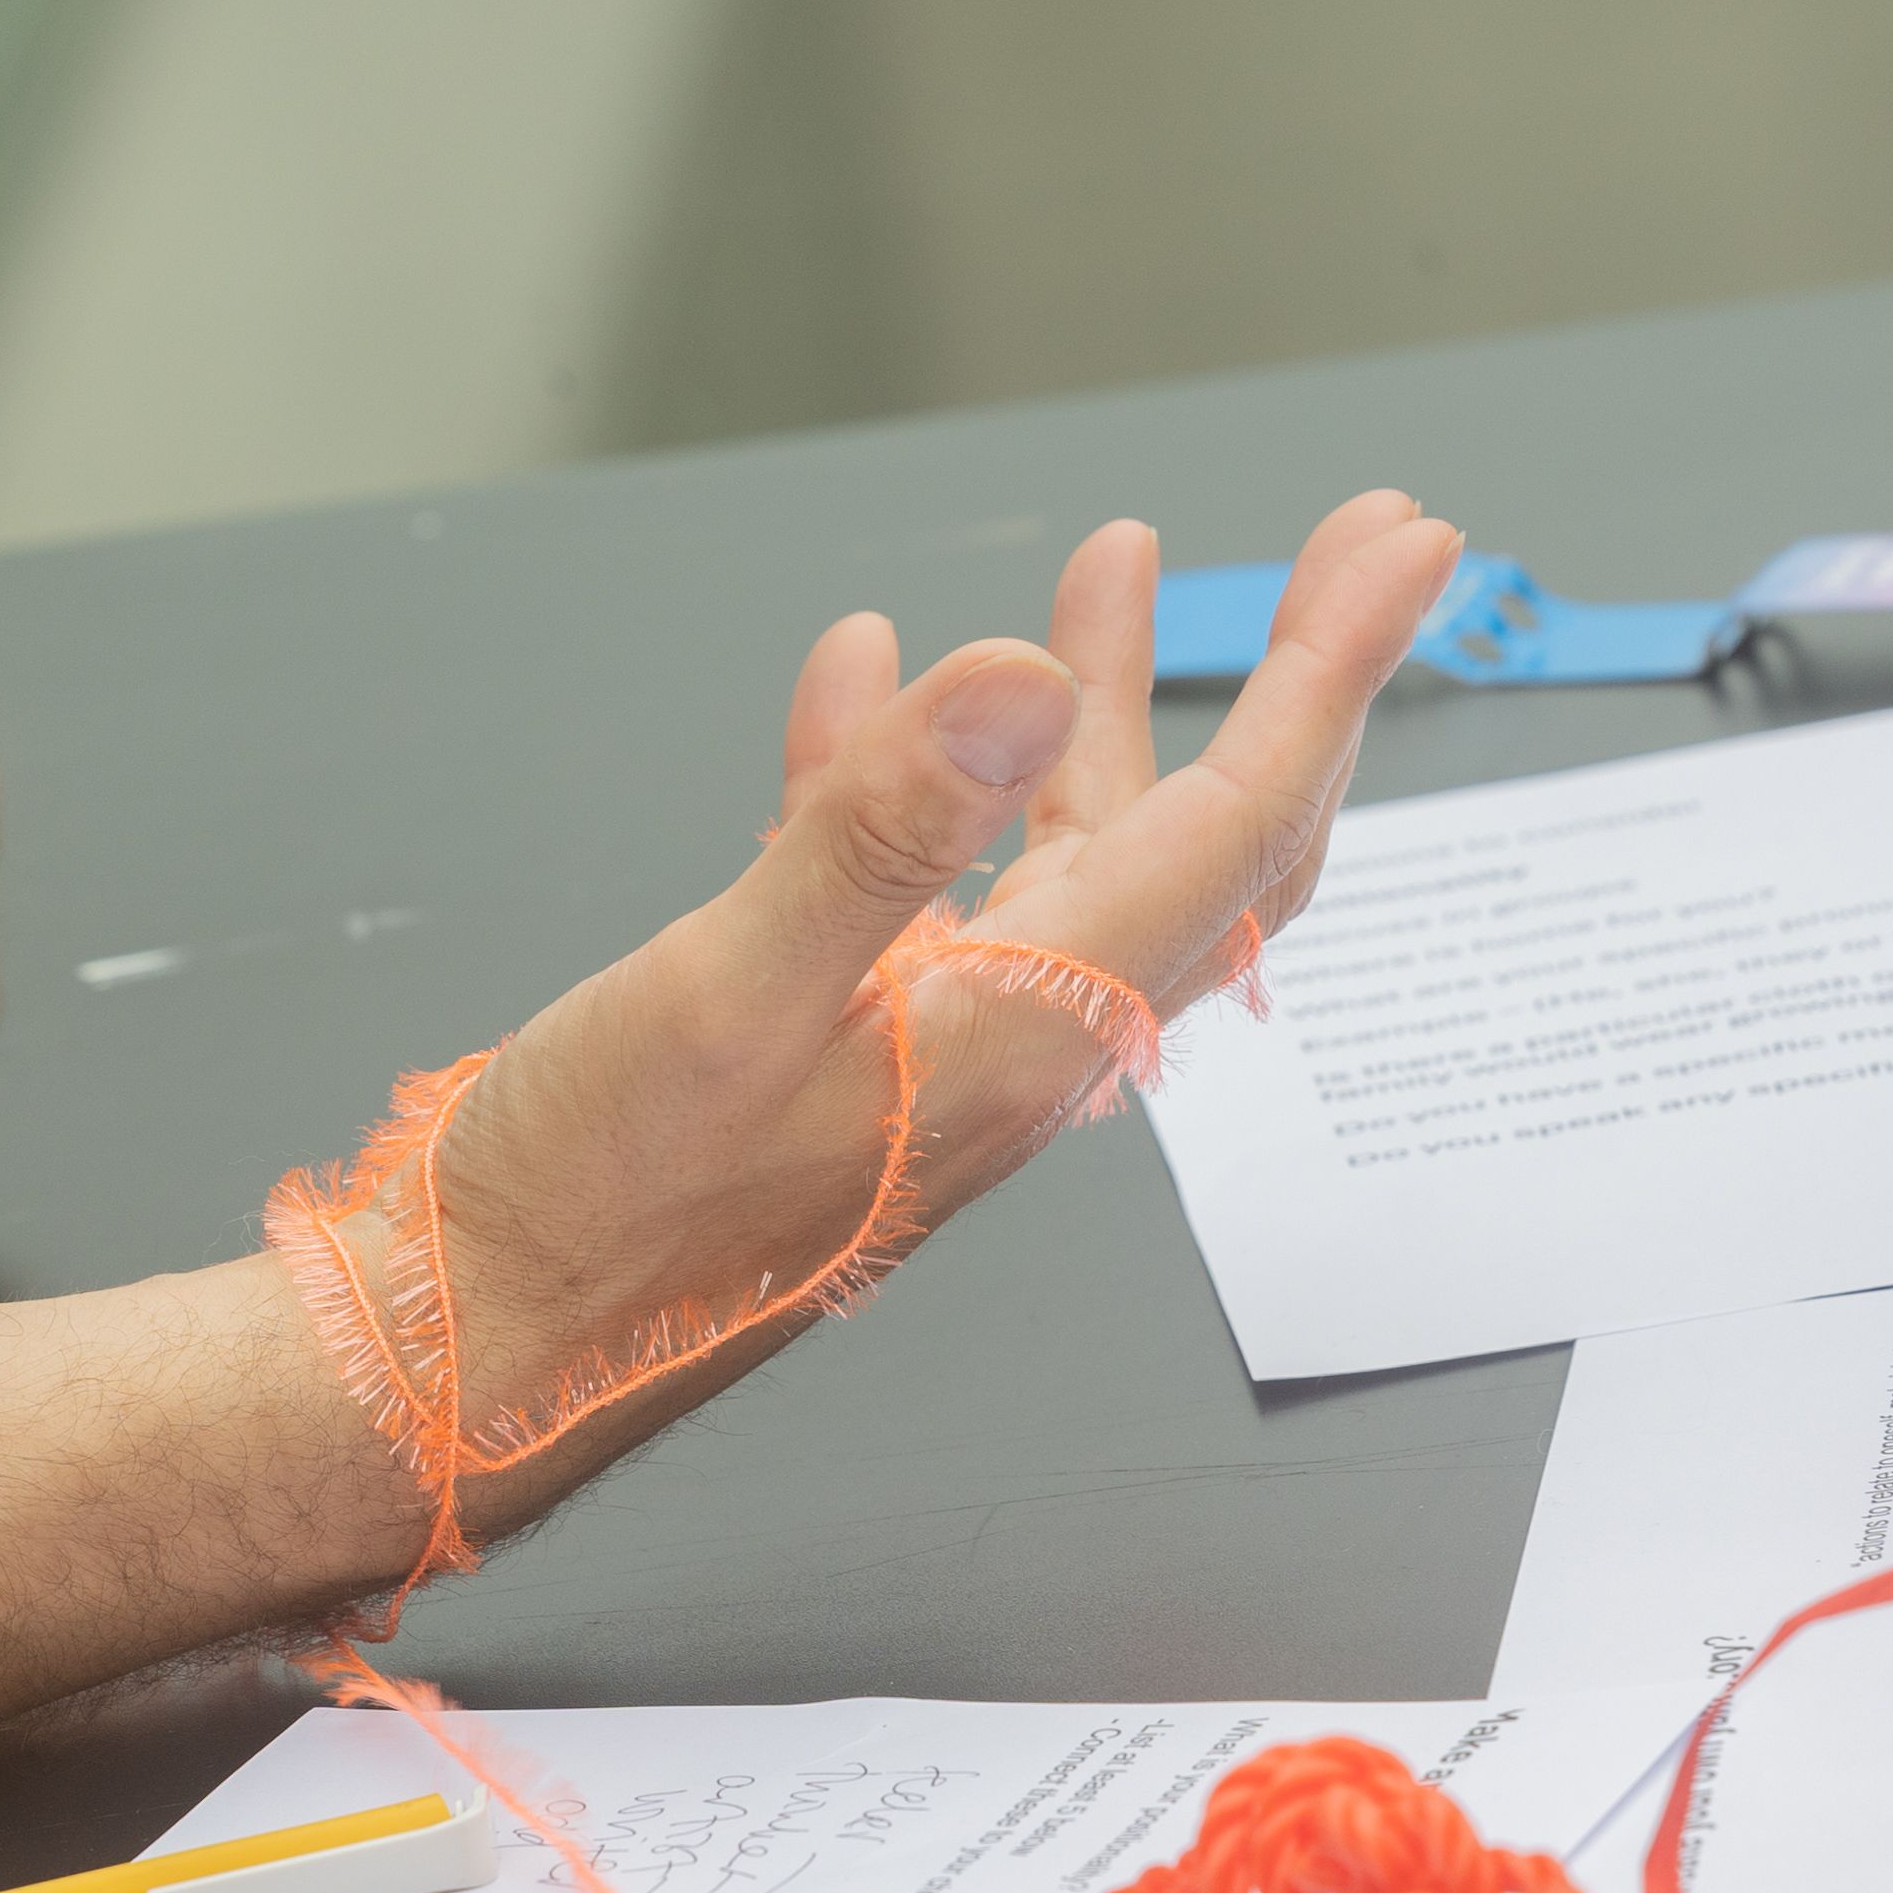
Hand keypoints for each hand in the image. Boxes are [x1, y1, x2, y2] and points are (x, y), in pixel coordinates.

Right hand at [410, 493, 1456, 1491]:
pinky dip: (913, 770)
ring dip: (1100, 698)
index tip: (1410, 547)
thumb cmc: (595, 1206)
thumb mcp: (725, 993)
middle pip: (1211, 839)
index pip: (1231, 827)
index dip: (1330, 678)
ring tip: (1118, 556)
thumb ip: (876, 829)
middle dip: (1292, 684)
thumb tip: (1021, 682)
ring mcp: (934, 1043)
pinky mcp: (842, 1047)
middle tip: (1362, 548)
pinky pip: (920, 886)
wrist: (481, 1344)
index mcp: (1020, 1032)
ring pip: (1068, 846)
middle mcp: (1012, 1039)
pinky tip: (868, 672)